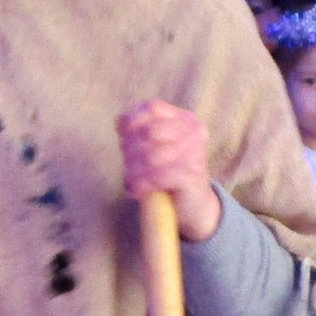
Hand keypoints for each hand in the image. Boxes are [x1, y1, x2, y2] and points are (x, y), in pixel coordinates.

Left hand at [117, 100, 221, 241]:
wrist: (193, 206)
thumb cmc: (167, 173)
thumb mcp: (153, 148)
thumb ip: (137, 132)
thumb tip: (119, 121)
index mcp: (184, 119)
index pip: (152, 108)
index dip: (131, 122)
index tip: (123, 139)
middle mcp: (193, 132)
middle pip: (149, 133)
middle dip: (131, 151)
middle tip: (129, 167)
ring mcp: (195, 153)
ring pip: (151, 156)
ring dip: (134, 172)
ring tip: (132, 182)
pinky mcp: (193, 176)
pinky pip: (158, 176)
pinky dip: (142, 185)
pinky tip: (138, 191)